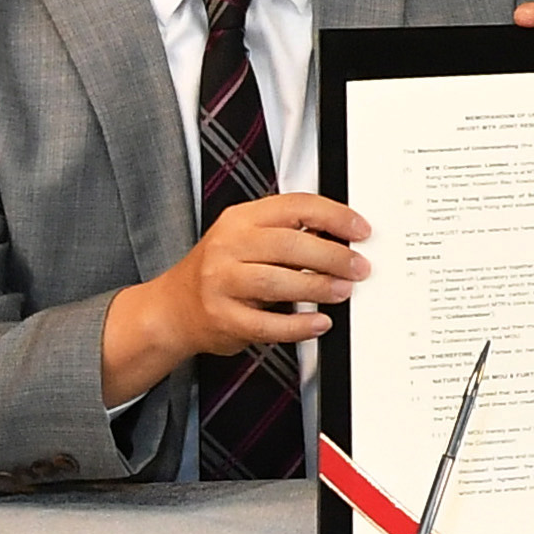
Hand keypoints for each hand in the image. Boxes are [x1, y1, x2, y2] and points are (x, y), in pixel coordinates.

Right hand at [106, 191, 369, 397]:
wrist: (172, 309)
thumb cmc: (222, 271)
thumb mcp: (247, 238)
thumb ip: (288, 233)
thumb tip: (345, 238)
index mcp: (241, 219)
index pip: (294, 206)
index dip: (334, 216)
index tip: (361, 230)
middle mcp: (228, 246)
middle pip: (289, 245)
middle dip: (332, 256)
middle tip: (360, 267)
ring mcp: (221, 283)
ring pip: (276, 282)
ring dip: (317, 288)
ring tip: (343, 291)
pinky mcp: (222, 318)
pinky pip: (266, 325)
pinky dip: (298, 326)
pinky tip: (319, 323)